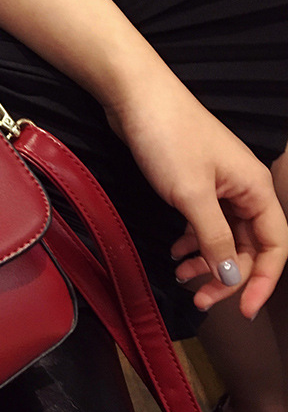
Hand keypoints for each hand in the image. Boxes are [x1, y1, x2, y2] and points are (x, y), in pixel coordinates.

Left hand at [103, 73, 287, 318]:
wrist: (137, 100)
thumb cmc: (169, 140)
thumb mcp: (192, 196)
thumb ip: (214, 238)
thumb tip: (232, 277)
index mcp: (256, 190)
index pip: (274, 246)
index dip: (262, 281)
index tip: (242, 310)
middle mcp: (244, 190)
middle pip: (247, 246)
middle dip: (226, 275)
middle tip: (198, 297)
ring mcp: (219, 187)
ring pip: (223, 237)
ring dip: (206, 260)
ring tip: (180, 274)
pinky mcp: (194, 185)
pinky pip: (203, 223)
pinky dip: (192, 242)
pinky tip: (174, 252)